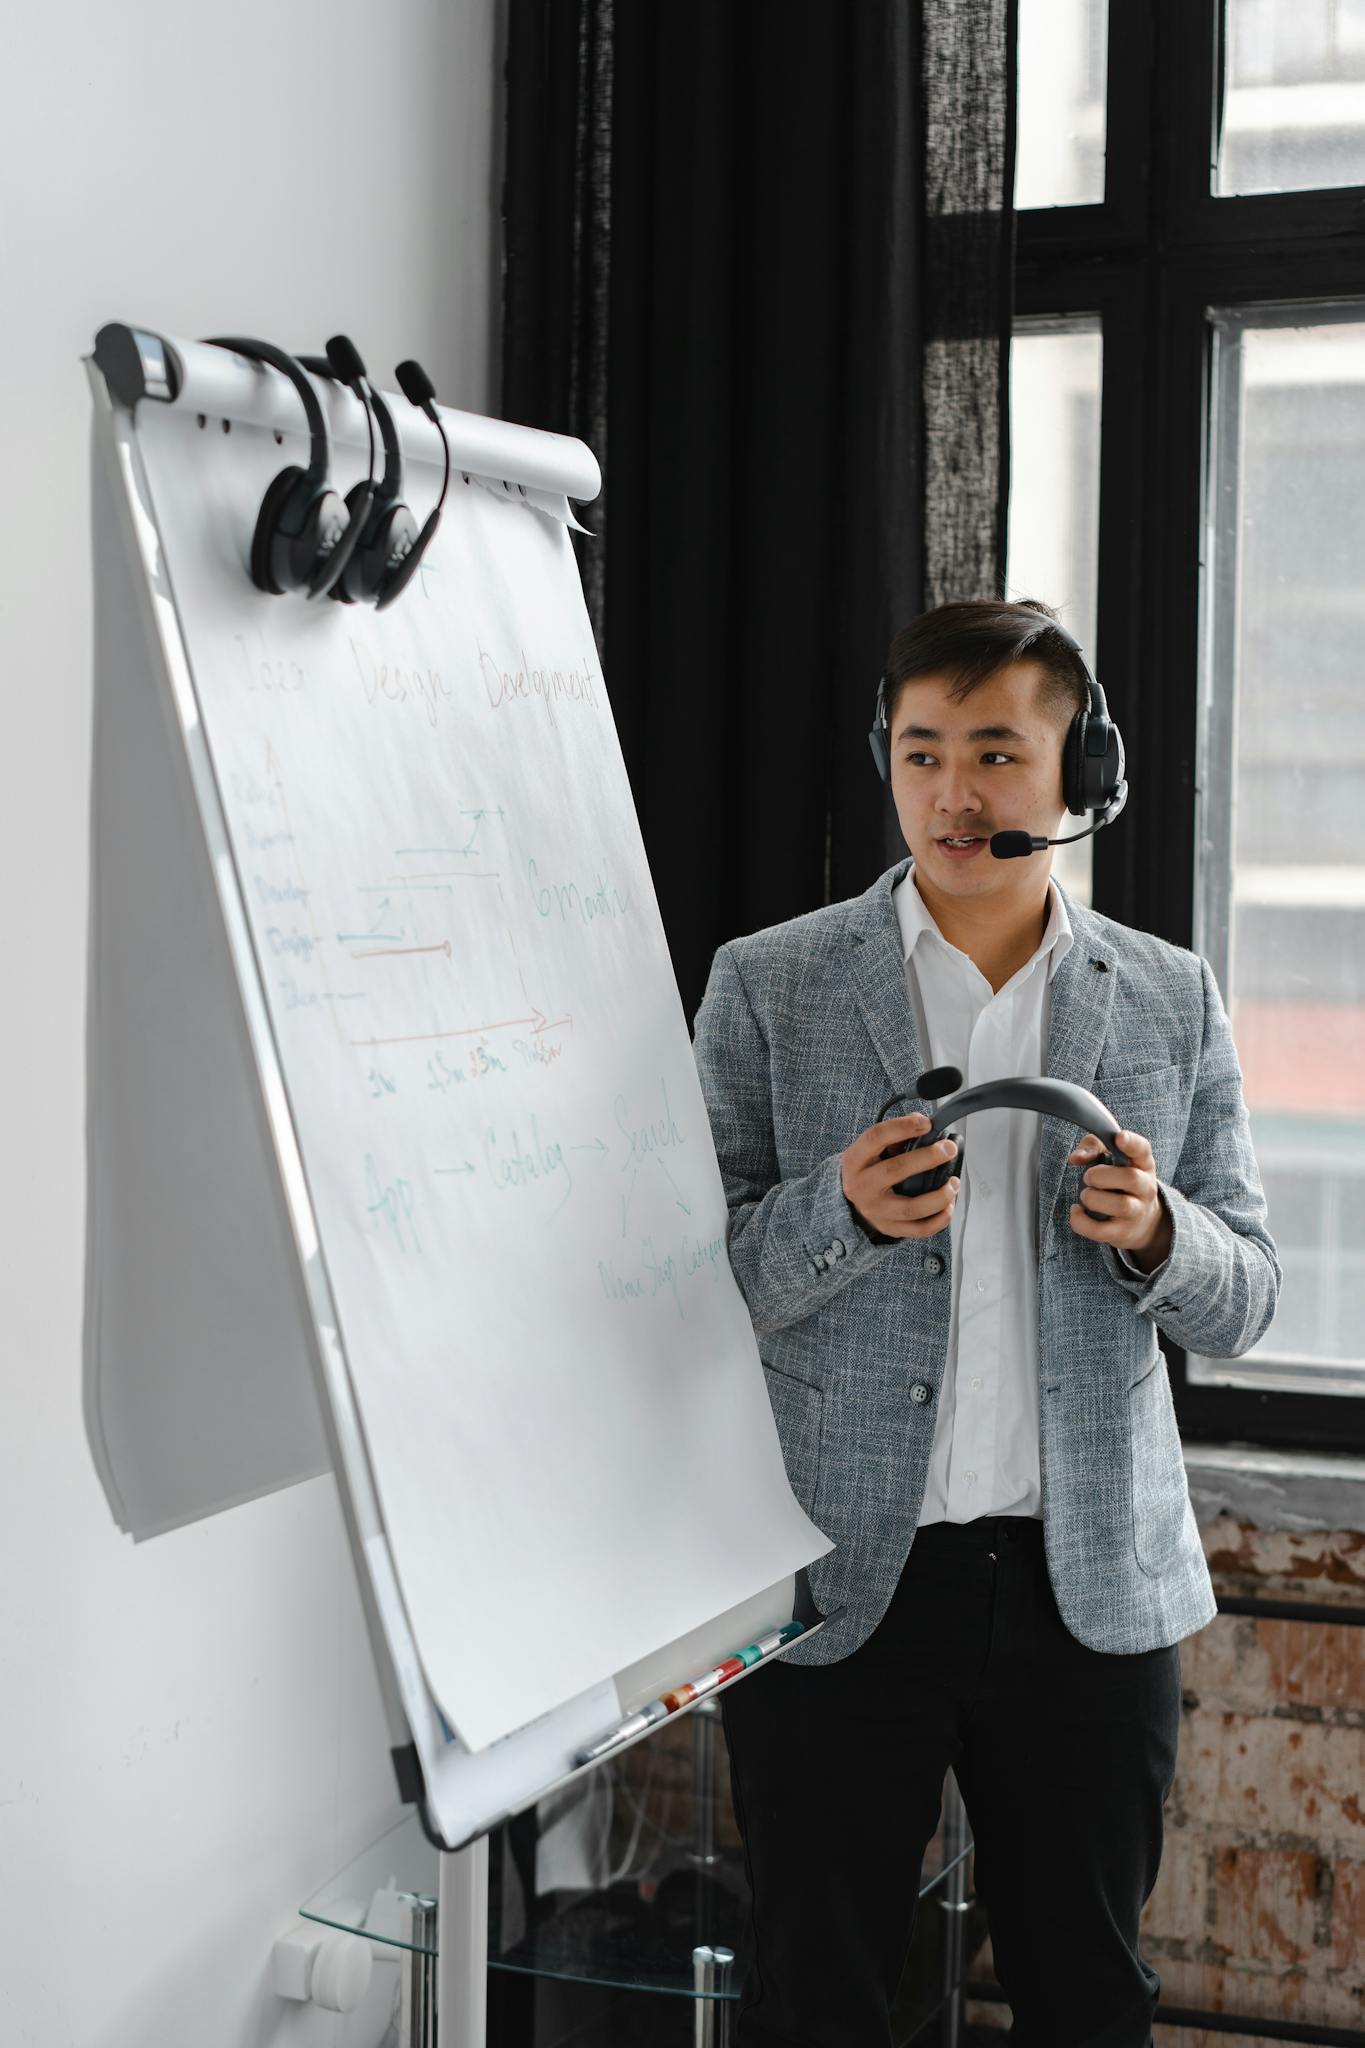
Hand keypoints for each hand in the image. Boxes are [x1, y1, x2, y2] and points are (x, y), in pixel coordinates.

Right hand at [842, 1114, 958, 1240]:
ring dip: (939, 1196)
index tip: (926, 1123)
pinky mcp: (890, 1228)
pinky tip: (949, 1206)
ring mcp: (876, 1211)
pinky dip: (940, 1219)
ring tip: (954, 1183)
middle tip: (949, 1149)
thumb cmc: (866, 1170)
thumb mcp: (868, 1150)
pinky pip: (920, 1229)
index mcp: (856, 1160)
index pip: (876, 1138)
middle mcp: (863, 1186)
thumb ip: (893, 1137)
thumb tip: (925, 1126)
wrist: (847, 1202)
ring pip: (912, 1207)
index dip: (902, 1127)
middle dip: (928, 1158)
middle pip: (896, 1170)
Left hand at [1068, 1127, 1166, 1256]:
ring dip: (1094, 1198)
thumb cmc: (1118, 1181)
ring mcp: (1137, 1212)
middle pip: (1131, 1178)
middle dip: (1102, 1176)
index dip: (1132, 1143)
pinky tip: (1076, 1211)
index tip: (1119, 1137)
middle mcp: (1145, 1187)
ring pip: (1121, 1205)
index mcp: (1142, 1164)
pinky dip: (1082, 1222)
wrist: (1142, 1221)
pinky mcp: (1122, 1232)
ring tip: (1085, 1195)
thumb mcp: (1110, 1157)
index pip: (1143, 1150)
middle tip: (1088, 1177)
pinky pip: (1101, 1231)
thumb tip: (1076, 1157)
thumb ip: (1092, 1147)